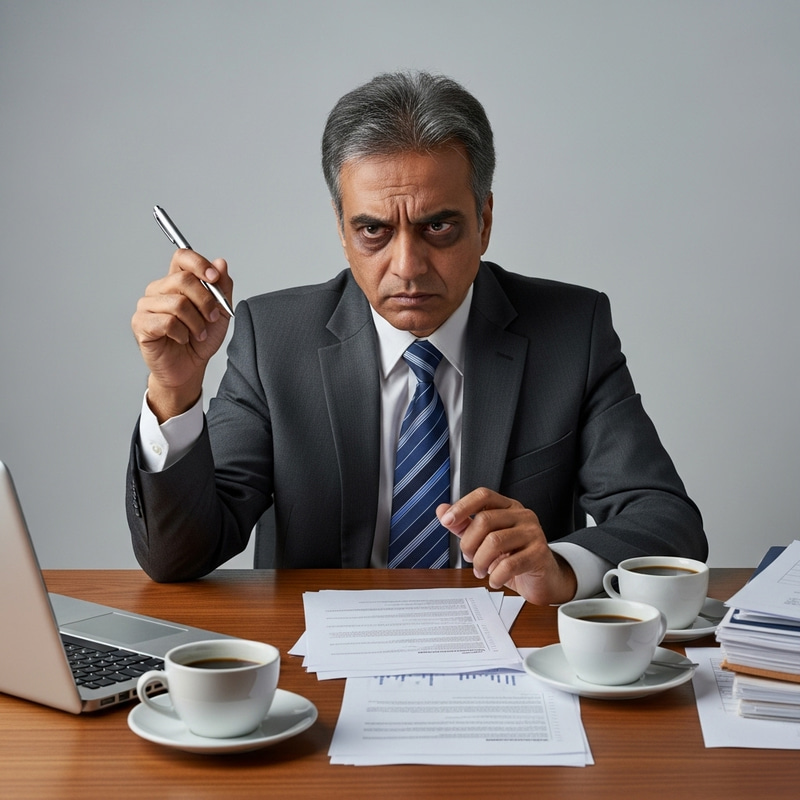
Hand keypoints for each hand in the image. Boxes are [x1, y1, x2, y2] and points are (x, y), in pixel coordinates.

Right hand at [131, 249, 232, 421]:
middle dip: (206, 301)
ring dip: (196, 323)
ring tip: (198, 334)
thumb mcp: (220, 312)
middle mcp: (159, 289)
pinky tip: (182, 339)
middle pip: (184, 279)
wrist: (190, 367)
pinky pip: (167, 322)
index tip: (214, 277)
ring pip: (177, 303)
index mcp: (177, 281)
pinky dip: (182, 333)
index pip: (182, 256)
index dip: (199, 263)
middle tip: (211, 318)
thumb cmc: (201, 339)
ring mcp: (147, 305)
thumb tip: (221, 263)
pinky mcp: (141, 323)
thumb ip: (222, 287)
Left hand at [437, 487, 576, 604]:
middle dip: (469, 543)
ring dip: (480, 561)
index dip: (462, 506)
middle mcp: (522, 516)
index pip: (483, 495)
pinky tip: (495, 580)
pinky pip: (509, 564)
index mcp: (508, 507)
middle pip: (485, 520)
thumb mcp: (485, 540)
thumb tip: (442, 511)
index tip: (447, 520)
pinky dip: (495, 576)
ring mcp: (533, 533)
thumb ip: (464, 525)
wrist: (544, 579)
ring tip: (481, 570)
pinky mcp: (539, 554)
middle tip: (469, 558)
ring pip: (495, 541)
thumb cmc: (514, 557)